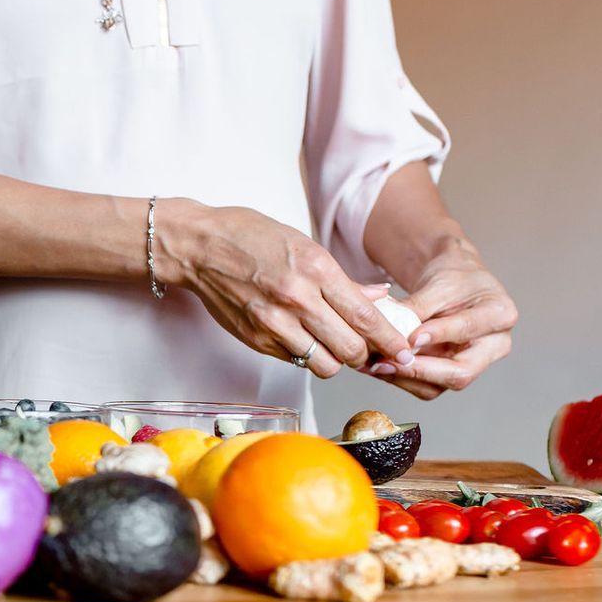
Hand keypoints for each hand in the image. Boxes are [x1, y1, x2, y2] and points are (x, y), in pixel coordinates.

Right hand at [154, 201, 415, 378]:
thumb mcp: (304, 244)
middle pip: (350, 349)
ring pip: (324, 364)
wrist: (199, 247)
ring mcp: (273, 323)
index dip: (390, 341)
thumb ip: (341, 279)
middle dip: (365, 355)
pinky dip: (305, 355)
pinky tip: (302, 338)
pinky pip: (295, 360)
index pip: (366, 317)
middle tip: (368, 351)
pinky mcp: (256, 339)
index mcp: (316, 270)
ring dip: (335, 360)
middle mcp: (297, 299)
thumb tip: (375, 298)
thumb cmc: (249, 237)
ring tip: (333, 346)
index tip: (403, 351)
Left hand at [369, 250, 516, 400]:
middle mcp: (494, 346)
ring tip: (374, 365)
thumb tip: (390, 329)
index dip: (439, 335)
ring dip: (403, 378)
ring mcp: (473, 364)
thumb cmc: (454, 279)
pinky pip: (426, 385)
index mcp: (500, 314)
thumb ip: (418, 307)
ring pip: (439, 386)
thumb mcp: (438, 284)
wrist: (456, 285)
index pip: (468, 330)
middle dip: (420, 370)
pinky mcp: (451, 374)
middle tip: (386, 363)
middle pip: (461, 373)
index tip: (412, 337)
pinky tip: (377, 367)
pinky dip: (400, 378)